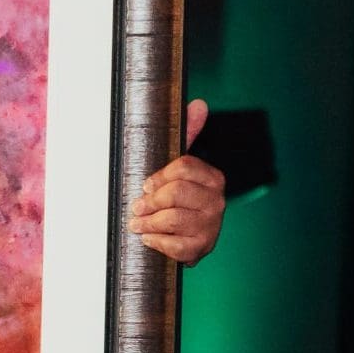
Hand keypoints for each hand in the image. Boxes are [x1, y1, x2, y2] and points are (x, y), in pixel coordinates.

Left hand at [128, 99, 224, 265]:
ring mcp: (210, 226)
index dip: (159, 176)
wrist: (190, 240)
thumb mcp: (182, 170)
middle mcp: (216, 201)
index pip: (183, 166)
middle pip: (176, 192)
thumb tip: (198, 104)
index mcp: (213, 178)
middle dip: (150, 200)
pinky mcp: (201, 248)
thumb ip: (189, 136)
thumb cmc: (181, 202)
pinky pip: (174, 245)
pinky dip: (156, 242)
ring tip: (137, 224)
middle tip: (137, 207)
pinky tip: (149, 239)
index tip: (146, 184)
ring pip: (172, 219)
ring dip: (148, 222)